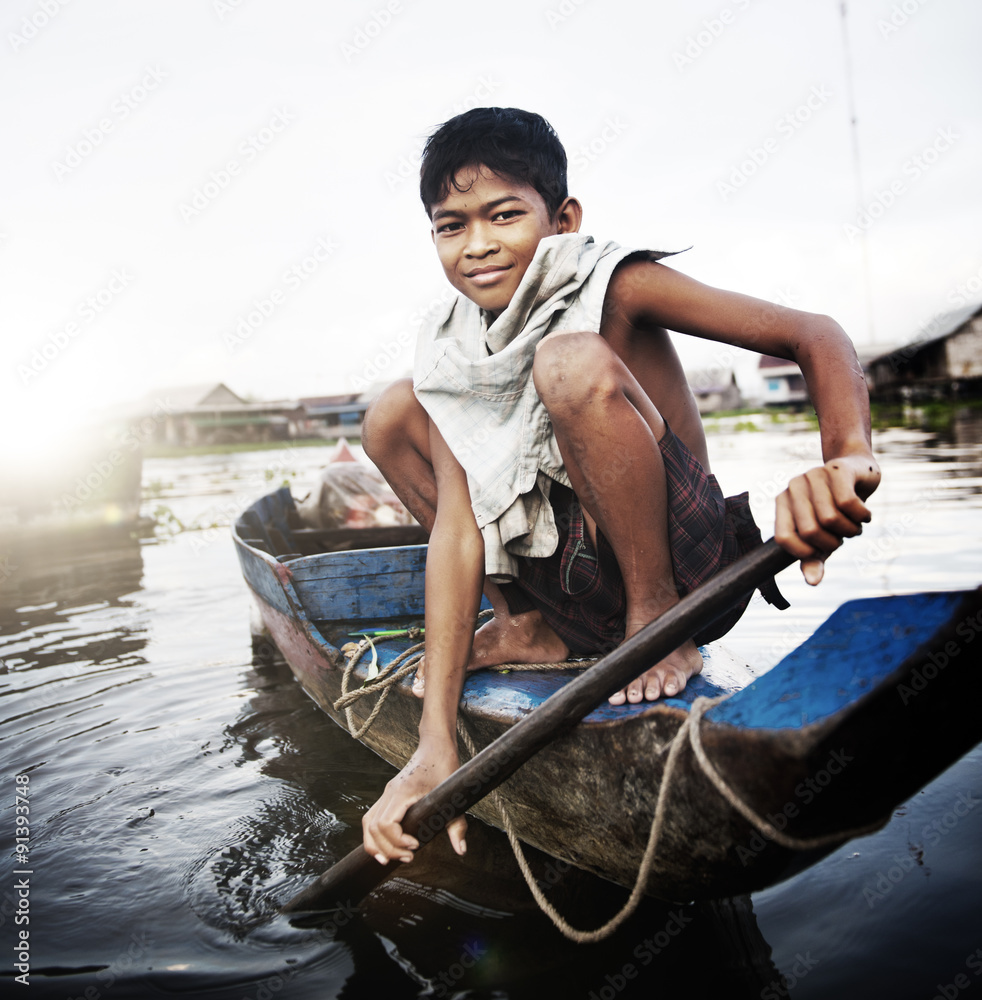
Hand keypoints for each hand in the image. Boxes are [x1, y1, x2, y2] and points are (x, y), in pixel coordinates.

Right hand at [362, 737, 466, 864]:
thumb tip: (461, 850)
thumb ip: (457, 825)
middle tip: (409, 857)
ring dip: (377, 844)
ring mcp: (387, 793)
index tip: (415, 846)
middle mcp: (390, 792)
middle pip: (373, 827)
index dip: (397, 840)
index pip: (386, 823)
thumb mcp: (454, 796)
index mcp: (403, 791)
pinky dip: (375, 835)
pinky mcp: (389, 795)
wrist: (435, 745)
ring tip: (391, 859)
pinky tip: (386, 847)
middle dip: (388, 848)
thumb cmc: (445, 766)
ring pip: (368, 823)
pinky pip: (373, 817)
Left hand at [775, 453, 880, 584]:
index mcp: (782, 503)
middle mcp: (793, 487)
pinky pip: (848, 503)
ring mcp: (813, 475)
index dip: (804, 553)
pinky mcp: (836, 469)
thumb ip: (814, 558)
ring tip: (854, 524)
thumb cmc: (836, 509)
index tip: (821, 552)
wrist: (857, 471)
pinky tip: (864, 514)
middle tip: (843, 535)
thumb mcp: (823, 536)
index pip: (783, 538)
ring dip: (851, 530)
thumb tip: (813, 582)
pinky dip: (862, 516)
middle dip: (834, 542)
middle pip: (810, 531)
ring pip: (831, 518)